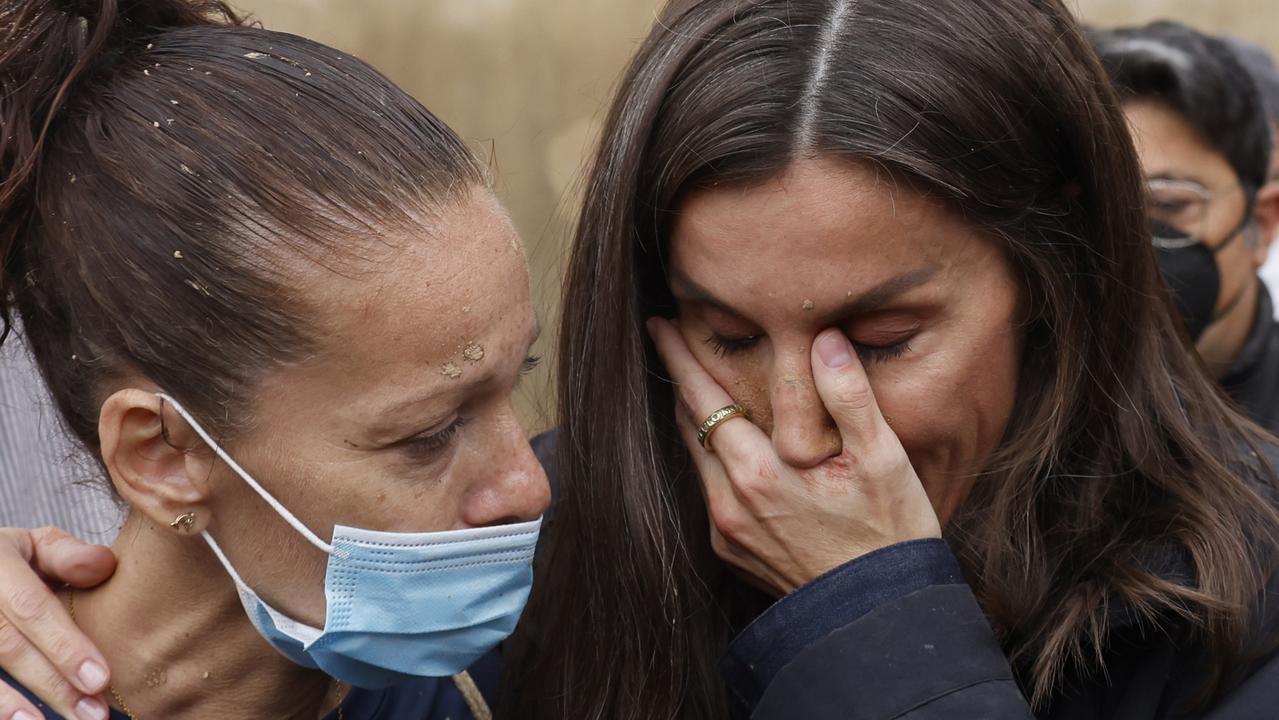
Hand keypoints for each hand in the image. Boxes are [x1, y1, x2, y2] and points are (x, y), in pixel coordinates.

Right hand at [0, 527, 116, 719]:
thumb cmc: (12, 561)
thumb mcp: (36, 546)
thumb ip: (67, 555)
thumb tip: (104, 565)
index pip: (31, 607)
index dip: (65, 645)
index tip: (101, 678)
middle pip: (9, 647)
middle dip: (53, 684)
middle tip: (93, 713)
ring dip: (17, 706)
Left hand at [648, 318, 941, 594]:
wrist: (878, 615)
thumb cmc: (888, 534)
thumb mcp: (883, 459)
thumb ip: (849, 394)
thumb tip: (825, 338)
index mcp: (758, 473)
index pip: (703, 399)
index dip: (679, 358)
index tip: (659, 325)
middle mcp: (729, 502)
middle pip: (689, 425)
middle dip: (681, 381)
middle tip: (674, 341)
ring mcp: (725, 531)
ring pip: (697, 459)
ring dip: (697, 420)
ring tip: (700, 385)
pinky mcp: (731, 551)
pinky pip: (710, 491)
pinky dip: (715, 460)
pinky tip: (732, 445)